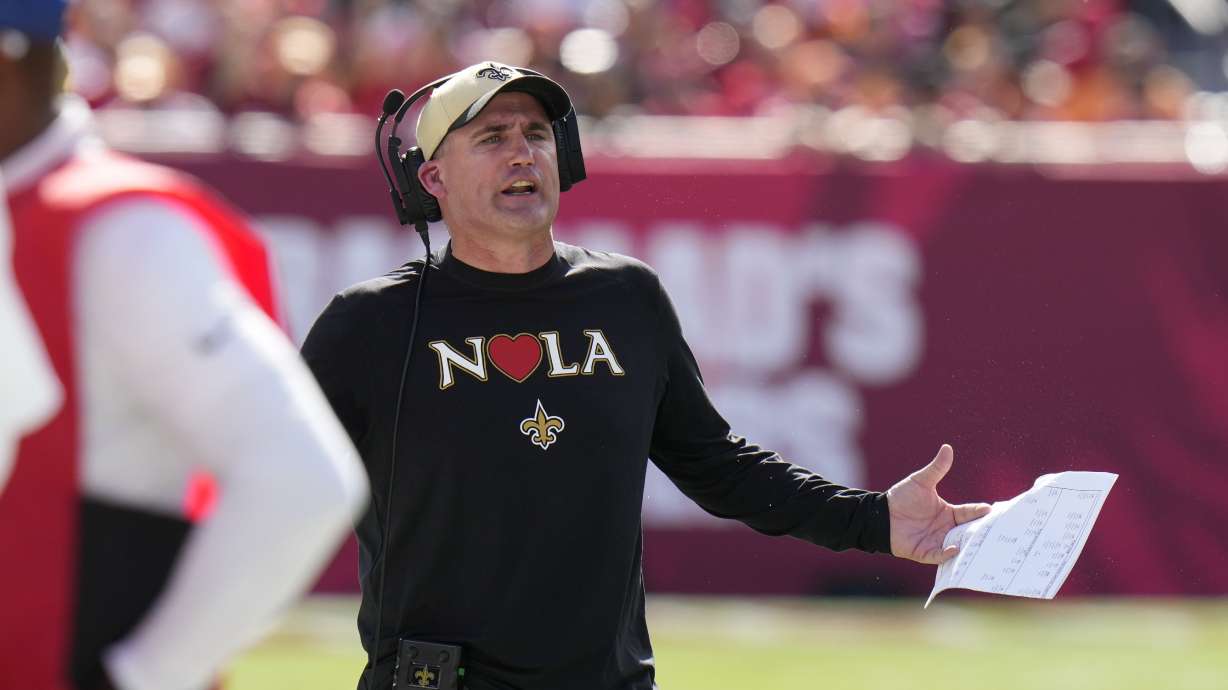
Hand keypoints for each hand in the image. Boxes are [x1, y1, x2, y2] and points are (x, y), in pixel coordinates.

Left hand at [885, 444, 990, 564]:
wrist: (881, 515)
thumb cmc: (902, 497)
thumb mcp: (921, 481)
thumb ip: (936, 468)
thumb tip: (947, 447)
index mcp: (949, 513)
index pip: (969, 512)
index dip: (980, 511)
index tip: (991, 510)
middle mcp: (946, 529)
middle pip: (968, 531)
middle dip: (980, 532)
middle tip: (995, 532)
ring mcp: (937, 541)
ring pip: (958, 545)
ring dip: (967, 545)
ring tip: (979, 544)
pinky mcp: (925, 552)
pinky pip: (940, 556)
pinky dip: (948, 554)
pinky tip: (955, 548)